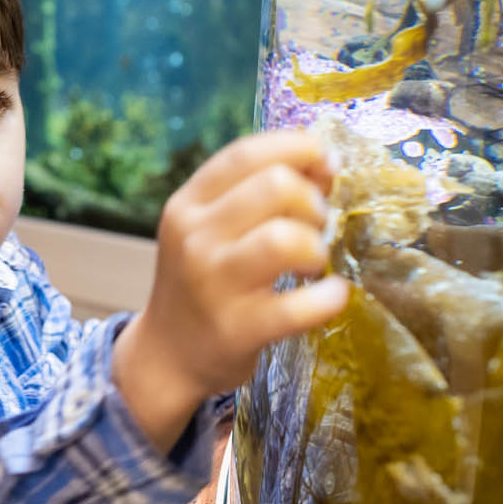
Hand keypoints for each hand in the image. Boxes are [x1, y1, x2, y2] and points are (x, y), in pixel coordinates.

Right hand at [113, 129, 346, 449]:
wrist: (168, 355)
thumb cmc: (202, 283)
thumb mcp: (209, 230)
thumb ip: (254, 194)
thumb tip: (324, 167)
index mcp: (188, 204)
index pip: (245, 153)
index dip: (298, 148)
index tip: (326, 164)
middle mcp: (195, 237)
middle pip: (274, 186)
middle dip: (312, 201)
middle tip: (317, 226)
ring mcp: (213, 284)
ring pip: (284, 239)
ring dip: (316, 245)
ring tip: (315, 261)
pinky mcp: (237, 329)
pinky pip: (298, 307)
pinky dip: (329, 298)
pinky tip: (333, 294)